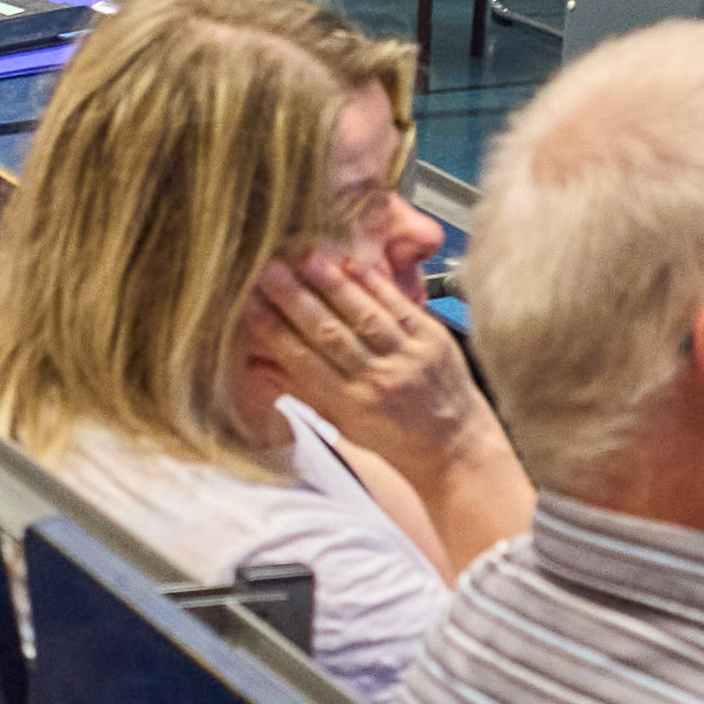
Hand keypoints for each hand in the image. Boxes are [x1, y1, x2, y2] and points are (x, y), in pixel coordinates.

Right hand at [238, 242, 494, 478]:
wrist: (455, 446)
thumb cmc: (394, 438)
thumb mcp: (342, 424)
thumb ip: (303, 391)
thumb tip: (258, 364)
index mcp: (351, 404)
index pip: (302, 360)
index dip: (273, 330)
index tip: (249, 303)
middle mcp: (379, 380)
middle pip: (328, 333)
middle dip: (293, 298)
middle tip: (267, 270)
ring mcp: (408, 357)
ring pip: (362, 315)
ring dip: (330, 284)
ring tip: (304, 257)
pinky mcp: (433, 339)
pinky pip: (398, 306)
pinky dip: (374, 283)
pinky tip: (352, 264)